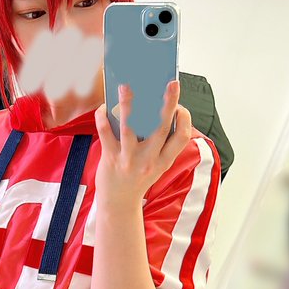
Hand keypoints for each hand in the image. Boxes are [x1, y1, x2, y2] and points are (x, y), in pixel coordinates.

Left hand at [94, 80, 192, 207]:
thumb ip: (159, 144)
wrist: (118, 204)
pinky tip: (104, 107)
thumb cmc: (137, 180)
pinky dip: (103, 118)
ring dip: (128, 105)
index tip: (181, 107)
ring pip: (131, 128)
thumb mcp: (156, 166)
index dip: (185, 119)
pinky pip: (106, 134)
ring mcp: (129, 159)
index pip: (182, 137)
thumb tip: (152, 109)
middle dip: (168, 104)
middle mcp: (150, 160)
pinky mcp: (111, 158)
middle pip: (161, 127)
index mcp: (164, 161)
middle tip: (171, 84)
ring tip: (125, 86)